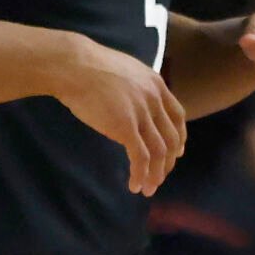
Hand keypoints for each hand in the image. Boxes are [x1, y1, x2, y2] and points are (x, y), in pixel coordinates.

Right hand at [51, 37, 186, 196]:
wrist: (74, 66)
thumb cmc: (90, 67)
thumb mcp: (125, 71)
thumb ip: (135, 88)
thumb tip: (132, 102)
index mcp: (156, 84)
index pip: (178, 116)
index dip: (180, 137)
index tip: (178, 152)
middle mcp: (154, 99)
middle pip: (171, 137)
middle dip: (168, 161)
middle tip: (160, 176)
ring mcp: (142, 113)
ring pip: (159, 151)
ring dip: (156, 174)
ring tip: (148, 189)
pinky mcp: (126, 127)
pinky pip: (140, 157)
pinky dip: (140, 174)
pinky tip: (134, 185)